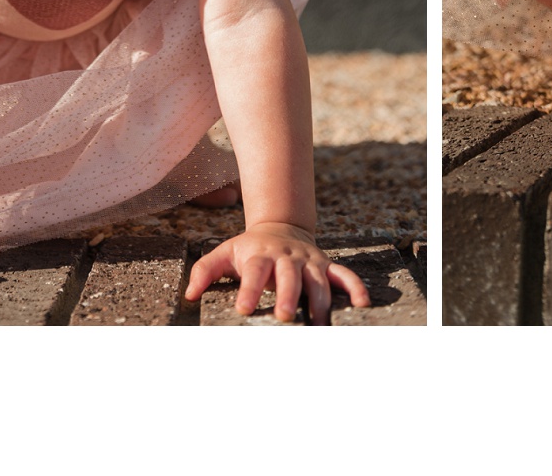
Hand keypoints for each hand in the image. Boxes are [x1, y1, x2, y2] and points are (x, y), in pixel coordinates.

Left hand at [183, 222, 371, 324]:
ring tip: (319, 323)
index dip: (250, 289)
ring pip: (317, 279)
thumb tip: (188, 294)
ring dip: (319, 300)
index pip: (255, 271)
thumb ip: (205, 271)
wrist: (281, 227)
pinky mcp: (326, 264)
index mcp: (261, 254)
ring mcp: (309, 260)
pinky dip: (355, 286)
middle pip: (289, 275)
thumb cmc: (250, 249)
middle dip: (288, 295)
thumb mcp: (225, 253)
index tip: (244, 309)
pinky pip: (343, 274)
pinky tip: (363, 303)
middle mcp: (287, 257)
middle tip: (285, 317)